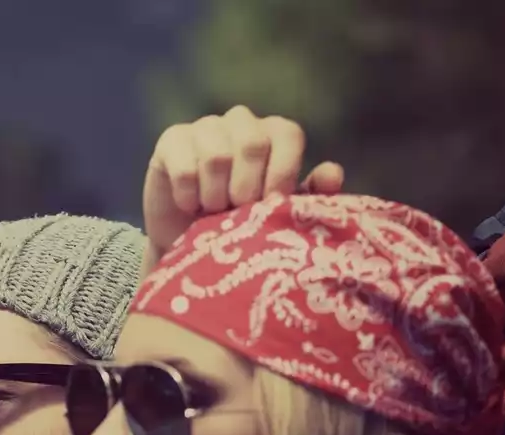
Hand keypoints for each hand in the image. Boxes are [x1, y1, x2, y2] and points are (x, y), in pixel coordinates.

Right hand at [141, 106, 345, 267]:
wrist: (187, 243)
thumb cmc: (241, 227)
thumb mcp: (279, 216)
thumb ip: (310, 197)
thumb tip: (333, 173)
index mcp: (273, 134)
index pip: (287, 134)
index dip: (282, 173)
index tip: (270, 205)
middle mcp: (240, 122)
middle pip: (252, 142)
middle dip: (247, 188)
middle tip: (237, 212)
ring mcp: (204, 127)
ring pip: (217, 155)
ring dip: (216, 196)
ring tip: (212, 212)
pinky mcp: (171, 141)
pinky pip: (185, 166)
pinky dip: (189, 196)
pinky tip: (189, 206)